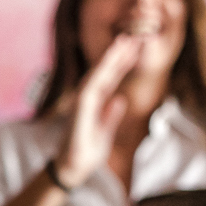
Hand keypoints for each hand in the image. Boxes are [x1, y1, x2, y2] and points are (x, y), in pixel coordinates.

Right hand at [52, 35, 141, 187]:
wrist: (71, 170)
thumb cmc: (85, 154)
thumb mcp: (104, 134)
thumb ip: (110, 116)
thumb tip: (120, 100)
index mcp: (94, 105)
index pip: (109, 79)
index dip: (121, 63)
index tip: (134, 47)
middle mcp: (86, 101)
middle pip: (103, 72)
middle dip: (118, 54)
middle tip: (133, 35)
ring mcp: (81, 105)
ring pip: (97, 76)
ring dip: (109, 59)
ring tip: (124, 41)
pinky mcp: (78, 113)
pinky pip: (90, 91)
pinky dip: (98, 76)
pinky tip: (108, 63)